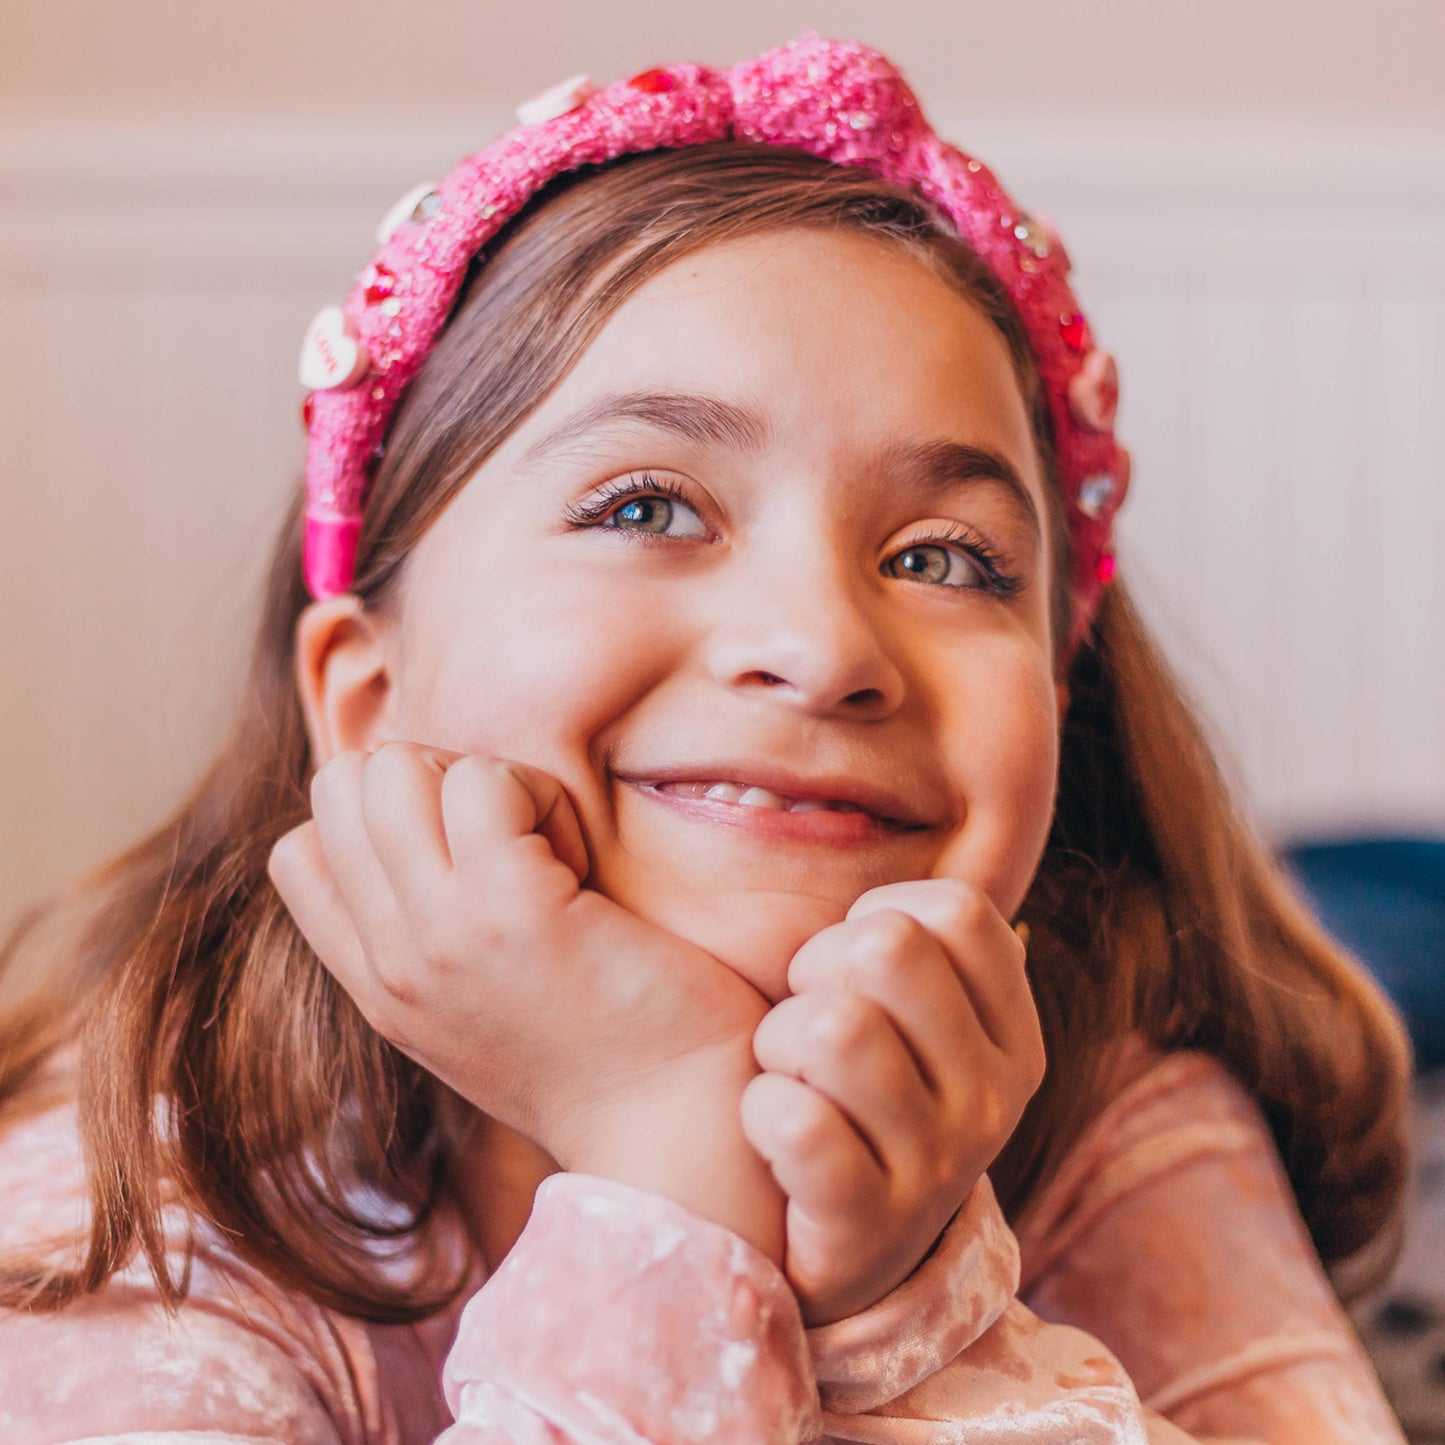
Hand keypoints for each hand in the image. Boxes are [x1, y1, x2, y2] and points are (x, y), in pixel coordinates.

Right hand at [267, 743, 783, 1257]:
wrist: (674, 1134)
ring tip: (549, 851)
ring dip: (489, 783)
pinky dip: (540, 795)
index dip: (379, 819)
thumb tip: (425, 837)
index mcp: (378, 987)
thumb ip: (430, 941)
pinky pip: (489, 782)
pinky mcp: (513, 908)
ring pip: (399, 768)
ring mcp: (443, 933)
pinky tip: (579, 861)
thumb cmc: (605, 1059)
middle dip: (429, 778)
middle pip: (341, 786)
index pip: (300, 853)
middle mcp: (393, 959)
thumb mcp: (477, 1014)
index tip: (463, 856)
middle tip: (510, 840)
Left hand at [739, 879, 1044, 1324]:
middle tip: (807, 1024)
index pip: (957, 909)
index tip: (851, 966)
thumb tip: (847, 805)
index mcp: (1009, 1031)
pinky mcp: (867, 1226)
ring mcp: (938, 1167)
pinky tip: (772, 1139)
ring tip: (787, 1078)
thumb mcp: (903, 1013)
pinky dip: (760, 1114)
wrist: (825, 1247)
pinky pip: (795, 1122)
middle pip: (886, 949)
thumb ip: (901, 933)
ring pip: (833, 1028)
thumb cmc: (847, 1091)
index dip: (876, 915)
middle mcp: (993, 1096)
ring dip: (778, 1046)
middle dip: (814, 970)